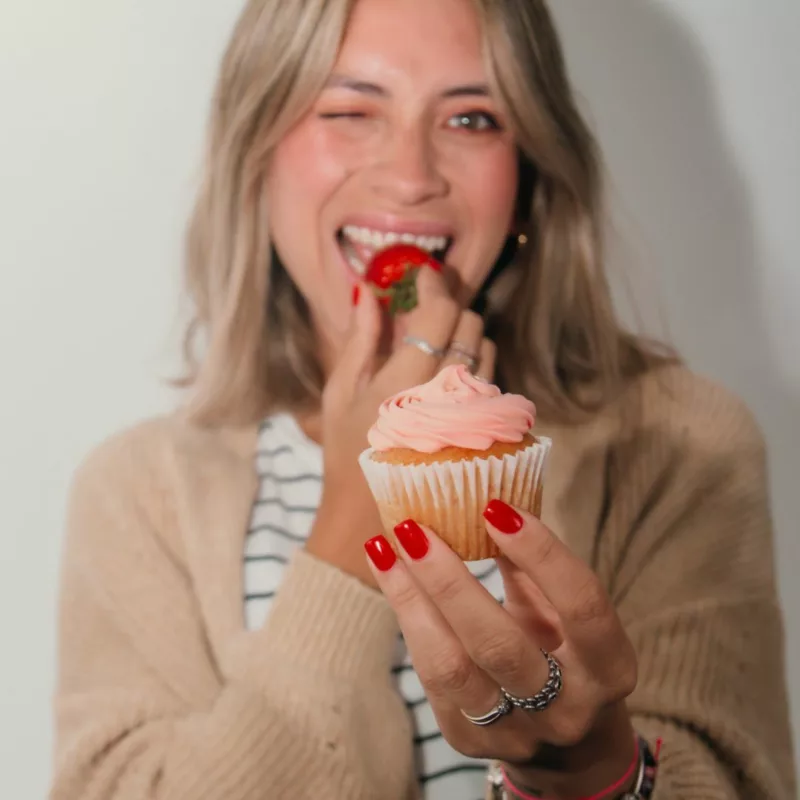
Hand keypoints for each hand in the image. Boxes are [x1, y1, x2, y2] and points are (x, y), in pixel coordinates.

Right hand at [306, 269, 495, 586]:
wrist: (370, 515)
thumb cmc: (346, 452)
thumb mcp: (341, 393)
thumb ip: (360, 340)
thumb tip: (370, 291)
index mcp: (402, 384)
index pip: (440, 314)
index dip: (436, 286)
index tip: (424, 277)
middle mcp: (443, 398)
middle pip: (471, 325)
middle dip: (451, 310)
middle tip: (427, 312)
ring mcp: (467, 417)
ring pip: (488, 351)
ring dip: (466, 337)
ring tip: (437, 348)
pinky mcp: (481, 433)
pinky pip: (492, 380)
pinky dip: (475, 367)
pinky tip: (450, 379)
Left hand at [364, 503, 638, 796]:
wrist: (567, 745)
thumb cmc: (567, 653)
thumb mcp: (567, 614)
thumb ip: (535, 570)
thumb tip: (488, 505)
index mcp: (608, 668)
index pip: (581, 606)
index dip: (541, 554)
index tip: (495, 507)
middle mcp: (566, 710)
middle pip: (500, 645)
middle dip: (450, 581)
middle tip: (412, 527)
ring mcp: (514, 734)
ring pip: (452, 667)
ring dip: (411, 600)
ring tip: (384, 547)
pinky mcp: (469, 740)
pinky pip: (430, 677)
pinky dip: (407, 619)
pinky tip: (390, 574)